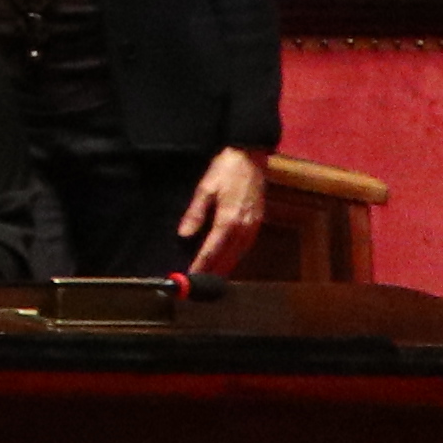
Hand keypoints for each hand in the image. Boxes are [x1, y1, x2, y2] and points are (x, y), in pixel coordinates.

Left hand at [179, 148, 268, 278]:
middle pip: (228, 257)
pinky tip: (228, 261)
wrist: (250, 158)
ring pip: (239, 254)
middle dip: (214, 272)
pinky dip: (236, 257)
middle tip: (200, 285)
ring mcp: (253, 226)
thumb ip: (195, 214)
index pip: (212, 250)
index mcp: (228, 220)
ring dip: (226, 267)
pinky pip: (246, 247)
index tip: (191, 276)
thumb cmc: (225, 171)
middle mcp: (243, 228)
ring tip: (212, 279)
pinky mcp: (258, 223)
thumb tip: (184, 235)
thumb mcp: (205, 189)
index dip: (201, 264)